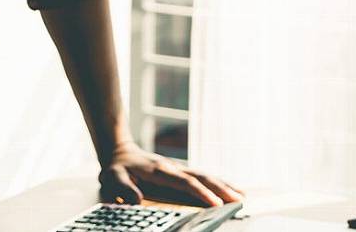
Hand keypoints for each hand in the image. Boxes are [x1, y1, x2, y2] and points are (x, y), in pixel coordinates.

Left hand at [98, 141, 244, 206]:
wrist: (120, 152)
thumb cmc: (117, 168)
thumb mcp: (113, 178)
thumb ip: (124, 189)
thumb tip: (136, 201)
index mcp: (160, 171)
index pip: (185, 182)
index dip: (201, 193)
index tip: (216, 203)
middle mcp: (173, 168)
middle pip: (202, 177)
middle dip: (221, 189)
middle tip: (239, 200)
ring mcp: (178, 169)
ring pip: (205, 176)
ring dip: (224, 185)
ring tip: (242, 195)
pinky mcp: (180, 173)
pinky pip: (202, 178)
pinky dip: (217, 183)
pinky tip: (228, 189)